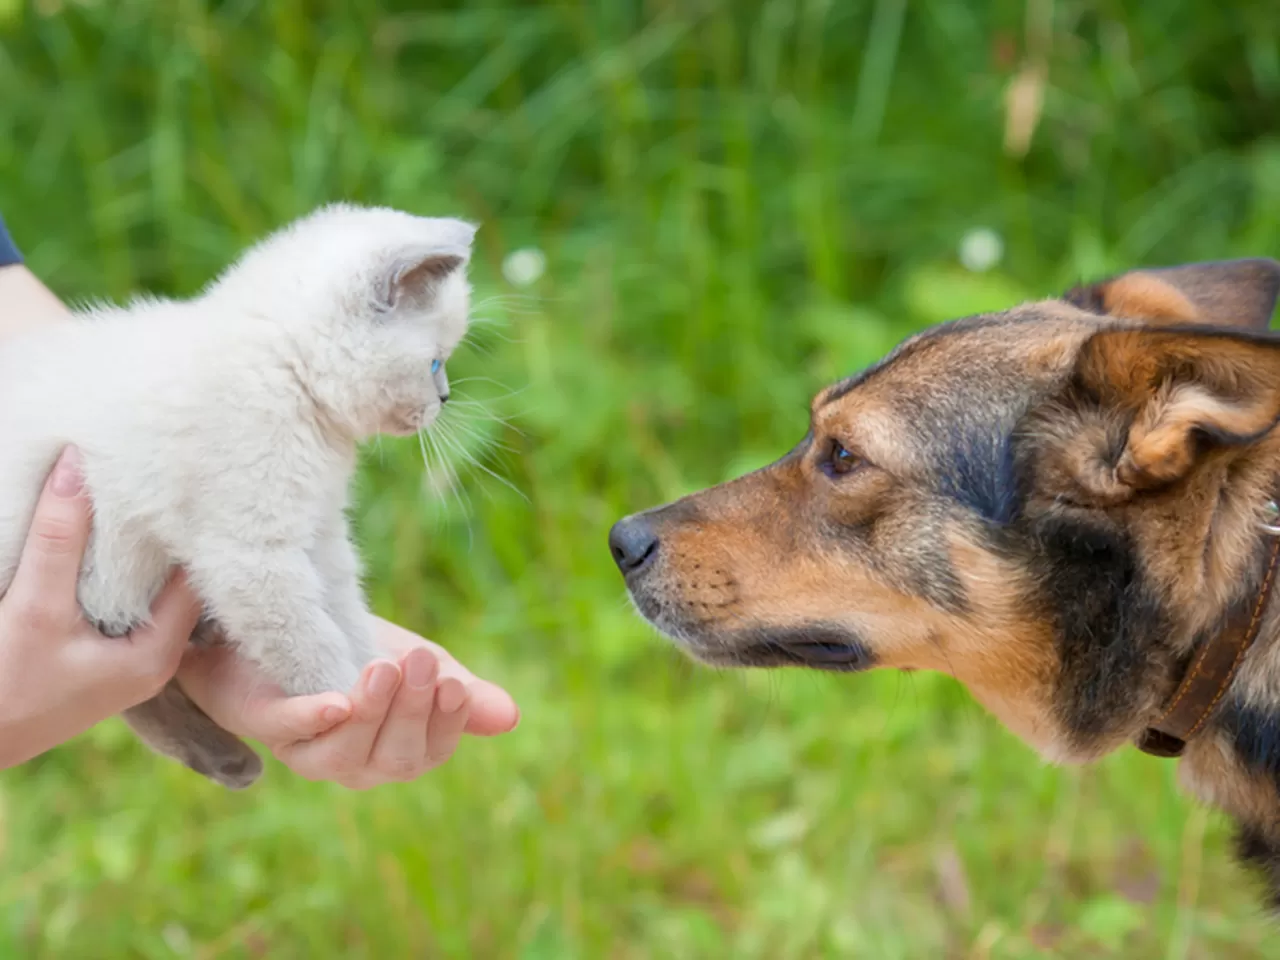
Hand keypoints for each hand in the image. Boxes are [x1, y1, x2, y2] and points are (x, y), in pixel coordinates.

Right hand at [0, 447, 202, 768]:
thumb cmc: (5, 685)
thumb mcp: (34, 606)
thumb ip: (60, 539)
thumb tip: (78, 463)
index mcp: (158, 655)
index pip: (196, 577)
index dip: (190, 529)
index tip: (189, 481)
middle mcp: (156, 659)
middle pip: (176, 581)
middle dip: (167, 534)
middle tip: (169, 478)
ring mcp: (130, 659)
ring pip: (150, 590)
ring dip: (141, 551)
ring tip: (144, 495)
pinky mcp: (103, 655)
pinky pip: (126, 601)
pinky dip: (121, 570)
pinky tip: (113, 536)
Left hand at [177, 618, 518, 788]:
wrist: (276, 633)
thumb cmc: (353, 655)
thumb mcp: (417, 667)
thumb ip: (459, 693)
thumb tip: (511, 717)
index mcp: (398, 751)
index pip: (432, 751)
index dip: (446, 723)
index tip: (453, 683)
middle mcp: (355, 764)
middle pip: (394, 759)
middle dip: (411, 711)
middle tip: (420, 662)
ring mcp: (306, 749)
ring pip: (344, 756)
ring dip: (369, 714)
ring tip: (384, 667)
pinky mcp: (263, 721)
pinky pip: (287, 731)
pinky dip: (312, 720)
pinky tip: (335, 704)